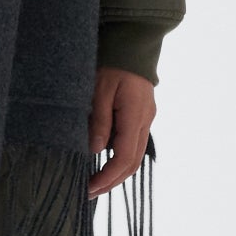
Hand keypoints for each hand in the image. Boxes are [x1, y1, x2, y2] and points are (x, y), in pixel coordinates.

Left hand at [87, 65, 154, 198]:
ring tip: (95, 183)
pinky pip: (132, 144)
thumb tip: (95, 150)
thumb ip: (99, 121)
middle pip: (132, 163)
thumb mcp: (100, 90)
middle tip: (89, 193)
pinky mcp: (141, 116)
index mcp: (136, 116)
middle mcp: (145, 121)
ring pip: (134, 156)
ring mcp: (146, 119)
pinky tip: (103, 163)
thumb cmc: (113, 62)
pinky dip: (119, 159)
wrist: (133, 42)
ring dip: (116, 173)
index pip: (124, 157)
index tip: (89, 187)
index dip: (107, 177)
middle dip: (111, 182)